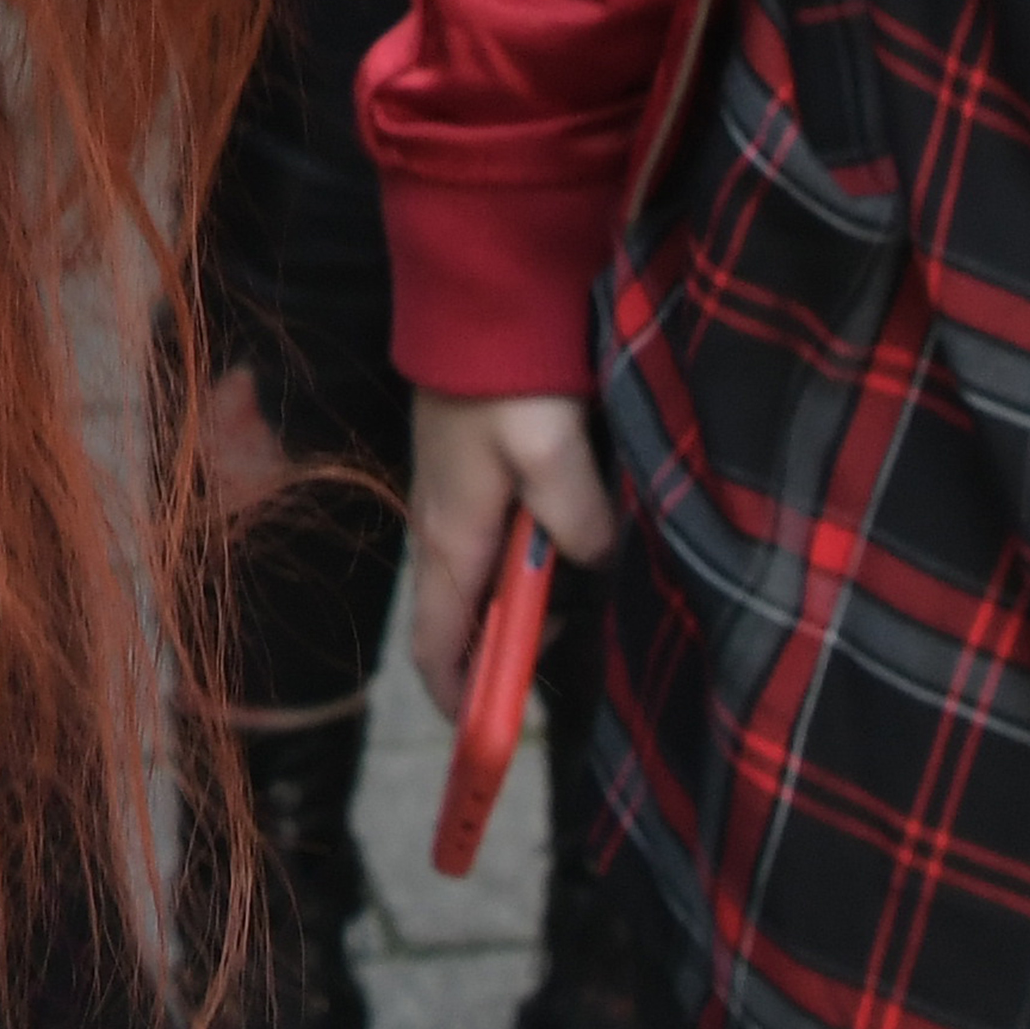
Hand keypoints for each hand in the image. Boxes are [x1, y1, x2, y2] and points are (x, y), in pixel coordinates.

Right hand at [400, 390, 611, 712]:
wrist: (479, 292)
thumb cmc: (509, 376)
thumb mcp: (553, 451)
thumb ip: (578, 518)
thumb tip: (595, 561)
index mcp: (451, 538)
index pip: (434, 646)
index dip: (459, 699)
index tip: (493, 736)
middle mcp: (441, 525)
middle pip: (460, 618)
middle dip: (503, 653)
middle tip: (570, 653)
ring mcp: (451, 493)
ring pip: (479, 577)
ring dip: (521, 603)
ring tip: (583, 596)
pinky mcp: (470, 464)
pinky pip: (491, 537)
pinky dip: (524, 559)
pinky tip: (570, 540)